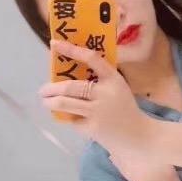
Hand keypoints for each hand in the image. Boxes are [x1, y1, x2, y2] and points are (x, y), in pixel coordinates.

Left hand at [39, 39, 152, 156]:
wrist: (138, 137)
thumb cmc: (124, 109)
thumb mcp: (117, 89)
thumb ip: (99, 80)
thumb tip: (67, 73)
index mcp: (114, 79)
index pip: (91, 58)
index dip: (71, 49)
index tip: (54, 43)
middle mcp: (105, 93)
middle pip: (70, 86)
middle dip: (51, 88)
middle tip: (43, 90)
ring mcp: (97, 112)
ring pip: (64, 103)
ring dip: (50, 102)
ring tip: (46, 101)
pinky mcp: (91, 128)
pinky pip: (72, 119)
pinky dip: (67, 117)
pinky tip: (68, 117)